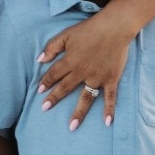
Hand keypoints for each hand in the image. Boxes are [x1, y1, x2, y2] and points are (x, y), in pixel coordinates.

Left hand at [37, 6, 133, 128]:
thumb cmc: (90, 29)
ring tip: (71, 127)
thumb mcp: (67, 34)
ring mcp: (97, 77)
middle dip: (54, 98)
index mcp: (70, 61)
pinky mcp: (111, 79)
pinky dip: (109, 110)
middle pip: (66, 88)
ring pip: (86, 98)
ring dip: (78, 113)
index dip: (46, 82)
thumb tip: (39, 60)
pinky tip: (107, 122)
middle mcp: (82, 72)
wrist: (115, 27)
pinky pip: (110, 97)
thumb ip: (52, 47)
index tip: (39, 92)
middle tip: (45, 109)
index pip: (54, 74)